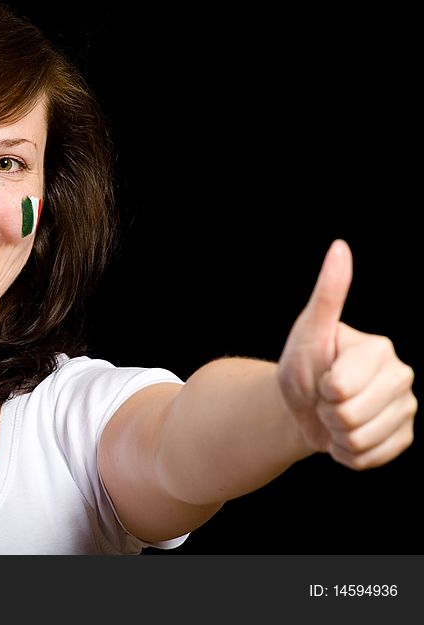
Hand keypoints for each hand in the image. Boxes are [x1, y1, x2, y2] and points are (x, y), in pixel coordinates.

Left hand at [277, 239, 415, 468]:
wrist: (300, 406)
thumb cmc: (302, 365)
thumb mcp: (308, 332)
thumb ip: (328, 294)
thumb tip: (339, 247)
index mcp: (379, 349)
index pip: (340, 387)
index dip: (320, 387)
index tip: (321, 376)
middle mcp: (401, 377)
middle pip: (349, 416)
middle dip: (325, 412)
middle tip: (324, 398)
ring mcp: (406, 410)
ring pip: (358, 440)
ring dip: (334, 433)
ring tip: (332, 415)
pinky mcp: (403, 438)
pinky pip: (368, 459)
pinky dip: (345, 453)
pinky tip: (343, 434)